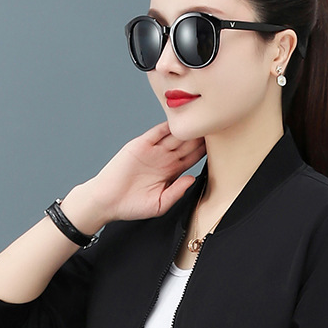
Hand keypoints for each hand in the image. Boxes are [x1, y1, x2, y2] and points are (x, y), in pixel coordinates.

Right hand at [86, 122, 205, 223]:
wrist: (107, 200)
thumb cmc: (131, 206)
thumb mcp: (159, 204)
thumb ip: (176, 192)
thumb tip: (192, 178)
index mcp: (171, 173)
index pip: (192, 158)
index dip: (204, 152)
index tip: (220, 146)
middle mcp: (164, 159)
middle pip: (187, 144)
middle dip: (200, 137)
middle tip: (216, 127)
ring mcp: (153, 150)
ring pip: (175, 136)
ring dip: (187, 130)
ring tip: (202, 122)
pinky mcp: (140, 145)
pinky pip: (157, 132)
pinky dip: (168, 126)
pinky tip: (180, 121)